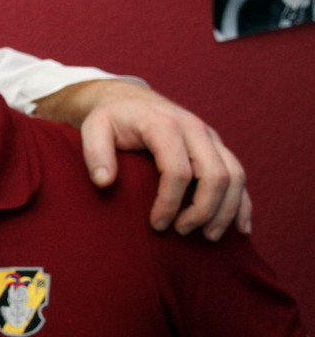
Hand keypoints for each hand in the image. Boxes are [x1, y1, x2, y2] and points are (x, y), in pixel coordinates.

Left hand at [76, 80, 249, 240]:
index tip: (156, 225)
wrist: (129, 100)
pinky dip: (242, 202)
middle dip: (202, 210)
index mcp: (164, 125)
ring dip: (226, 210)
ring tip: (209, 236)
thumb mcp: (93, 129)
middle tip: (182, 232)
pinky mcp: (218, 147)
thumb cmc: (111, 120)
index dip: (169, 202)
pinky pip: (240, 175)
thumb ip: (95, 153)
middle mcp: (194, 129)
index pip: (178, 170)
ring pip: (234, 176)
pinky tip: (241, 228)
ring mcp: (210, 137)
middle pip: (214, 175)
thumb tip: (104, 182)